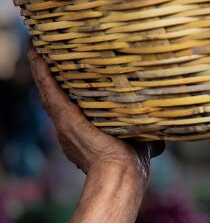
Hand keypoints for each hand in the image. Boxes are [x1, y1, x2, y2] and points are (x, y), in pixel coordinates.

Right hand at [27, 47, 162, 182]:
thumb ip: (147, 139)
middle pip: (56, 98)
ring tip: (36, 50)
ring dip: (41, 71)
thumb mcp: (140, 146)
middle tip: (44, 56)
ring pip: (48, 91)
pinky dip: (41, 72)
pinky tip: (36, 54)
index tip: (67, 80)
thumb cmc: (131, 166)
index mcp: (84, 135)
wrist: (121, 172)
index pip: (74, 110)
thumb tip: (159, 138)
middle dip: (49, 78)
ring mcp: (64, 123)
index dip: (69, 95)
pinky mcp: (64, 117)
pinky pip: (49, 90)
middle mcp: (69, 129)